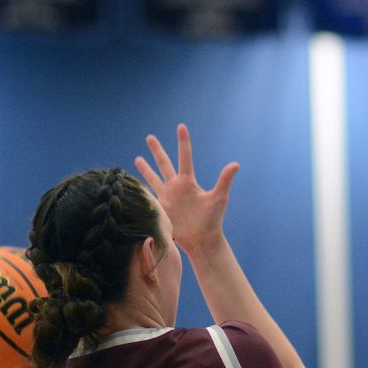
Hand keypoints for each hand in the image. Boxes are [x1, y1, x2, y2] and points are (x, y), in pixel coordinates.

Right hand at [135, 124, 239, 253]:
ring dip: (145, 169)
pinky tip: (131, 186)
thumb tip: (235, 164)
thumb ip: (224, 181)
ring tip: (137, 158)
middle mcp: (176, 187)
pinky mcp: (160, 209)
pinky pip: (147, 197)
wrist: (201, 240)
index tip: (180, 126)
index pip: (184, 157)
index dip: (182, 142)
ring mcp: (167, 198)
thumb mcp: (219, 198)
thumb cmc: (212, 220)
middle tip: (150, 137)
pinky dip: (140, 191)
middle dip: (157, 151)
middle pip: (164, 164)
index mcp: (188, 182)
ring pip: (153, 179)